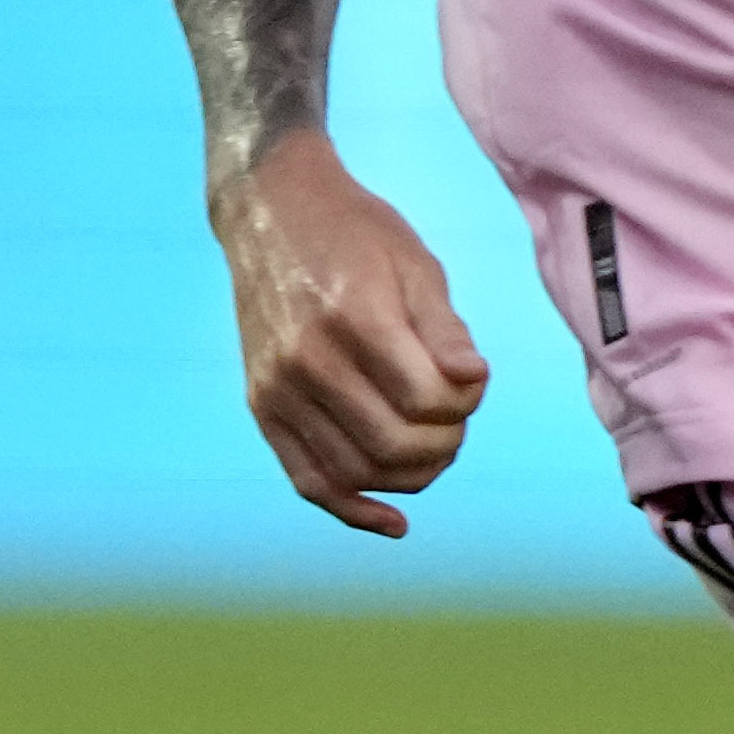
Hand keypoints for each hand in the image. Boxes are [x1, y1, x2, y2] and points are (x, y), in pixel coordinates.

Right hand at [210, 132, 487, 536]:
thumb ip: (445, 328)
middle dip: (444, 444)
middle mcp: (308, 358)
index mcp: (354, 315)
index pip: (427, 399)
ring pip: (355, 471)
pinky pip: (308, 480)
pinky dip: (353, 509)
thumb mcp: (415, 263)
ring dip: (409, 476)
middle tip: (457, 420)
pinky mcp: (261, 406)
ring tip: (434, 452)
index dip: (465, 404)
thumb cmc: (355, 232)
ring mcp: (278, 387)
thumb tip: (472, 381)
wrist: (270, 211)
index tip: (471, 382)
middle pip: (393, 445)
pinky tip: (394, 523)